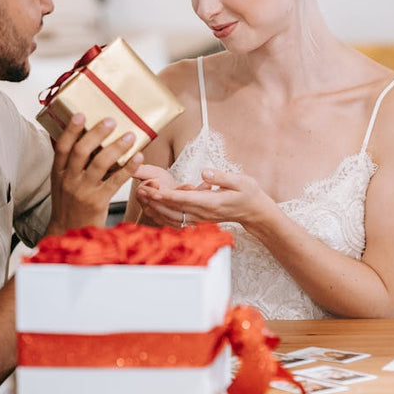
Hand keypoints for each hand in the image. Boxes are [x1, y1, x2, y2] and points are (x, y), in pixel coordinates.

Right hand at [47, 114, 142, 232]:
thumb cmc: (69, 204)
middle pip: (81, 151)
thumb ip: (70, 165)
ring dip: (116, 147)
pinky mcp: (98, 201)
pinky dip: (128, 167)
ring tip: (130, 136)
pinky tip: (138, 157)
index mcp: (58, 174)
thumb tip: (85, 139)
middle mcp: (68, 181)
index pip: (62, 148)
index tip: (81, 114)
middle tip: (111, 121)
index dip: (71, 130)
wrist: (69, 232)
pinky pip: (115, 181)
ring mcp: (83, 191)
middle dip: (96, 134)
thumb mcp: (62, 183)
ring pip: (99, 164)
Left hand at [140, 168, 275, 230]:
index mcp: (213, 202)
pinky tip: (152, 210)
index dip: (168, 196)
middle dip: (155, 201)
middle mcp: (204, 213)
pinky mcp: (198, 220)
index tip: (154, 191)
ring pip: (173, 217)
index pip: (186, 200)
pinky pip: (177, 221)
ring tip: (141, 199)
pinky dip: (162, 216)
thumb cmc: (248, 194)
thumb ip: (222, 177)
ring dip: (156, 209)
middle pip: (174, 209)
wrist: (254, 212)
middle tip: (139, 191)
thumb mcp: (241, 181)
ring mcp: (200, 219)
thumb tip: (205, 172)